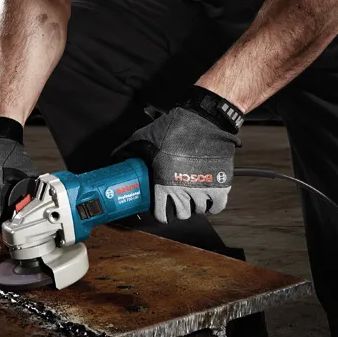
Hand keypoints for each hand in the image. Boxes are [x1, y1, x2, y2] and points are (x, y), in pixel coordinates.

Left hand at [116, 105, 240, 222]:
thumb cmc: (175, 128)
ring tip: (194, 199)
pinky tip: (210, 202)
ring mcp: (203, 189)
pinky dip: (213, 207)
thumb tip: (116, 156)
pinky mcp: (221, 185)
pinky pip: (217, 206)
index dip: (161, 215)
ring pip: (199, 210)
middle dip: (179, 211)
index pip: (161, 212)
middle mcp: (183, 190)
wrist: (206, 121)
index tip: (162, 214)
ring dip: (196, 206)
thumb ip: (130, 149)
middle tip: (179, 203)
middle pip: (182, 213)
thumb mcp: (145, 136)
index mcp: (164, 183)